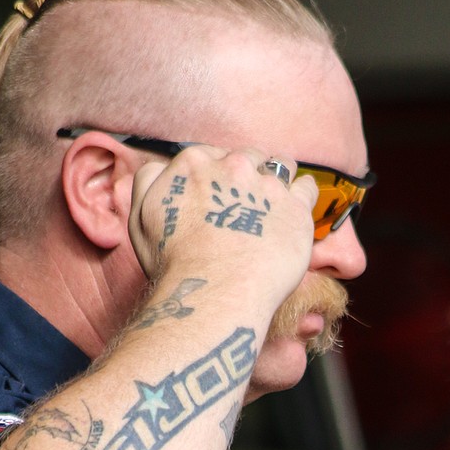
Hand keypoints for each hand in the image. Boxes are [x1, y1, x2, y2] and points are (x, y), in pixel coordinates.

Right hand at [127, 145, 316, 310]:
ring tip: (272, 207)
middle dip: (246, 176)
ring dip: (276, 181)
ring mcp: (268, 185)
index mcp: (193, 163)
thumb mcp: (142, 217)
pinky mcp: (296, 208)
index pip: (211, 155)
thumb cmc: (174, 264)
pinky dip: (302, 196)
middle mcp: (233, 165)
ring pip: (280, 166)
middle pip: (246, 157)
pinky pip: (307, 188)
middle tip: (244, 208)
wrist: (214, 293)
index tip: (218, 198)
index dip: (215, 177)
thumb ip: (150, 181)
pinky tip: (293, 213)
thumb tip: (163, 167)